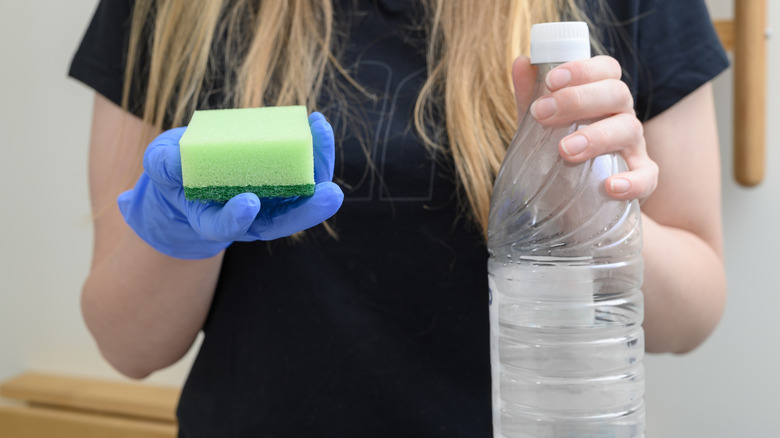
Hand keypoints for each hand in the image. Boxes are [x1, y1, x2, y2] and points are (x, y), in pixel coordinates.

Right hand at [117, 111, 343, 258]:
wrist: (192, 171)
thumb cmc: (175, 173)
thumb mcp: (161, 168)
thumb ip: (164, 165)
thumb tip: (175, 161)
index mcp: (214, 221)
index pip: (226, 227)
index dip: (236, 218)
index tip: (248, 201)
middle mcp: (249, 217)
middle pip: (283, 220)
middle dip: (309, 208)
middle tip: (331, 193)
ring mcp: (269, 201)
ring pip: (302, 195)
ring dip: (319, 169)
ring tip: (323, 135)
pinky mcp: (281, 180)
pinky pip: (303, 171)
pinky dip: (314, 151)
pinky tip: (318, 126)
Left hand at [512, 55, 658, 200]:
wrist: (568, 199)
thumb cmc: (558, 152)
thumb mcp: (539, 125)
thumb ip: (531, 96)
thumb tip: (521, 63)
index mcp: (602, 97)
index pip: (606, 69)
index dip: (582, 69)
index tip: (551, 81)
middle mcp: (622, 116)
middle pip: (616, 94)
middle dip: (578, 100)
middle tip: (542, 113)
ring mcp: (634, 147)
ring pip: (629, 130)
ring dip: (597, 137)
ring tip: (565, 150)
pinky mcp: (642, 179)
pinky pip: (647, 177)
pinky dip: (632, 181)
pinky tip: (610, 186)